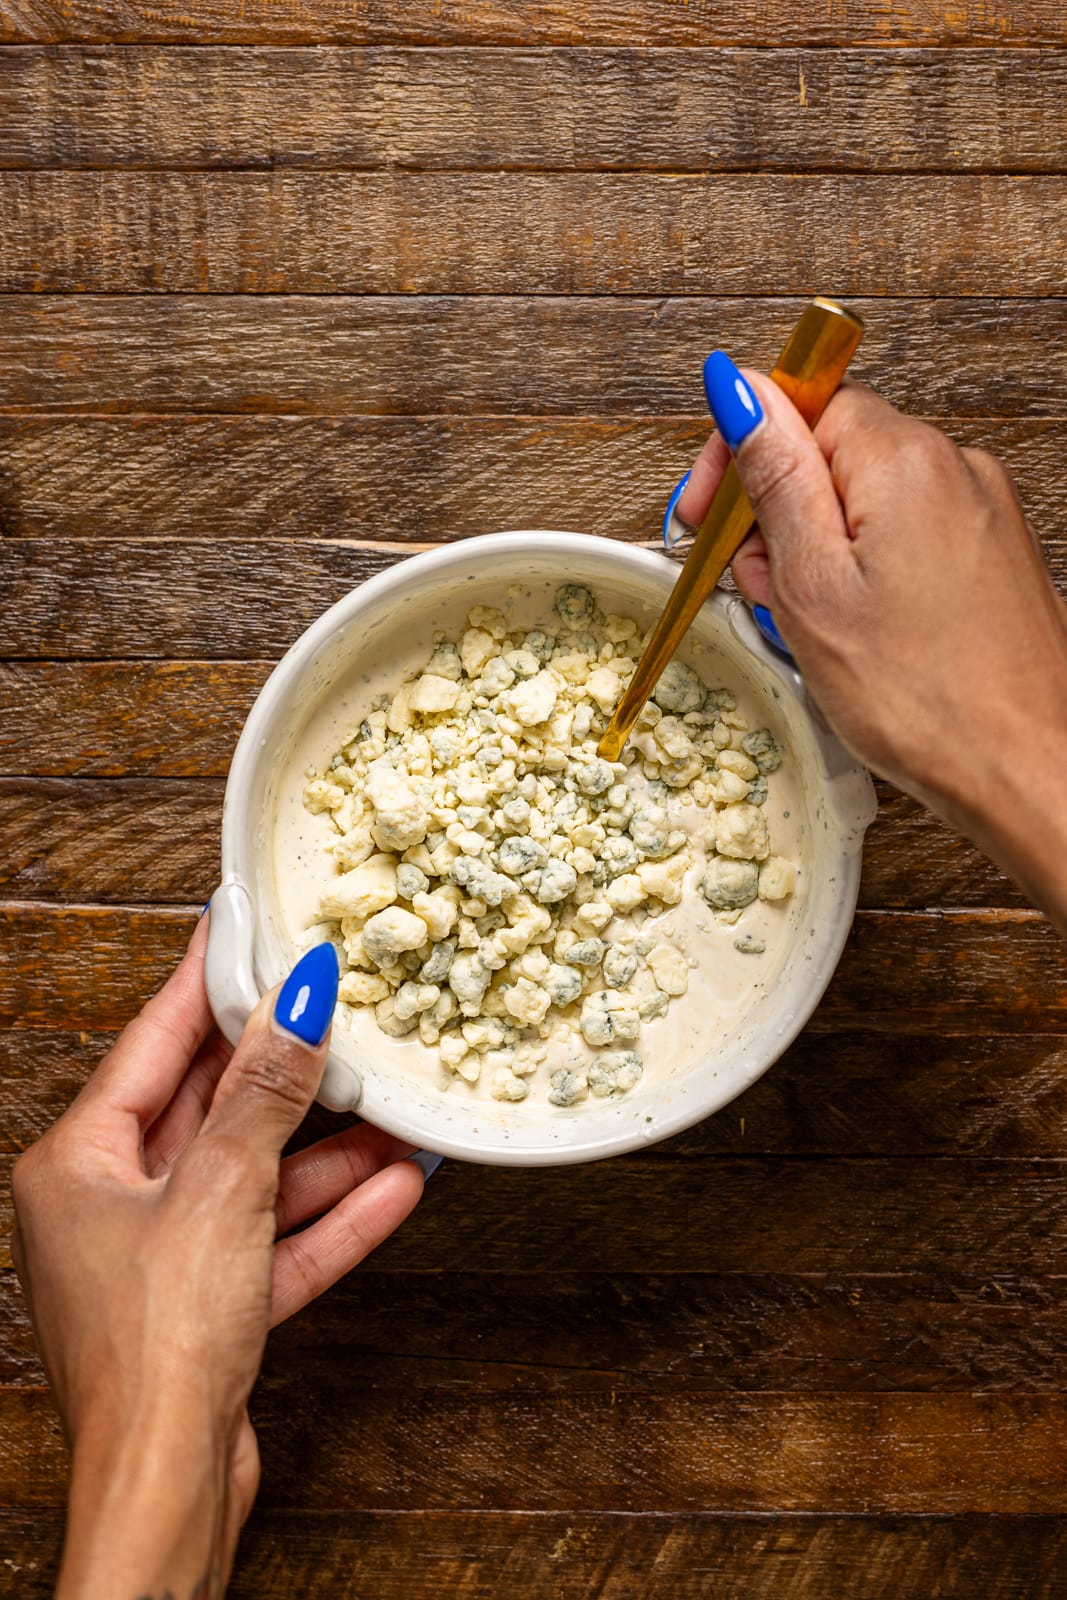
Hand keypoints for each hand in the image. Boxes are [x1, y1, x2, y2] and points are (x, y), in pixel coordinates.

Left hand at [11, 919, 422, 1598]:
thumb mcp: (222, 1189)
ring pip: (257, 1180)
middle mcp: (112, 1206)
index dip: (205, 982)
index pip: (155, 1044)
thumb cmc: (155, 1346)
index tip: (240, 928)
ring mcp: (162, 1261)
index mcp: (80, 1163)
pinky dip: (332, 1218)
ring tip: (394, 1108)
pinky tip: (395, 1187)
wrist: (168, 1492)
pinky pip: (278, 1242)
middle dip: (287, 1074)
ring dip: (327, 1153)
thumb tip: (294, 1004)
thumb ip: (265, 1094)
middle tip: (339, 1012)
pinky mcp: (209, 1311)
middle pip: (212, 1111)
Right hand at [680, 354, 1066, 930]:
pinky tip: (851, 634)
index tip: (705, 512)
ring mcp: (981, 513)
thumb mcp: (813, 585)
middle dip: (776, 515)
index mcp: (904, 461)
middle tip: (755, 587)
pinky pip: (905, 540)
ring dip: (817, 554)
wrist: (1027, 771)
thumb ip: (776, 478)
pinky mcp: (991, 558)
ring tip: (806, 627)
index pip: (801, 404)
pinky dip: (863, 575)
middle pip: (832, 456)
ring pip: (865, 505)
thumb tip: (742, 394)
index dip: (740, 456)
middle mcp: (955, 469)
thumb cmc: (927, 698)